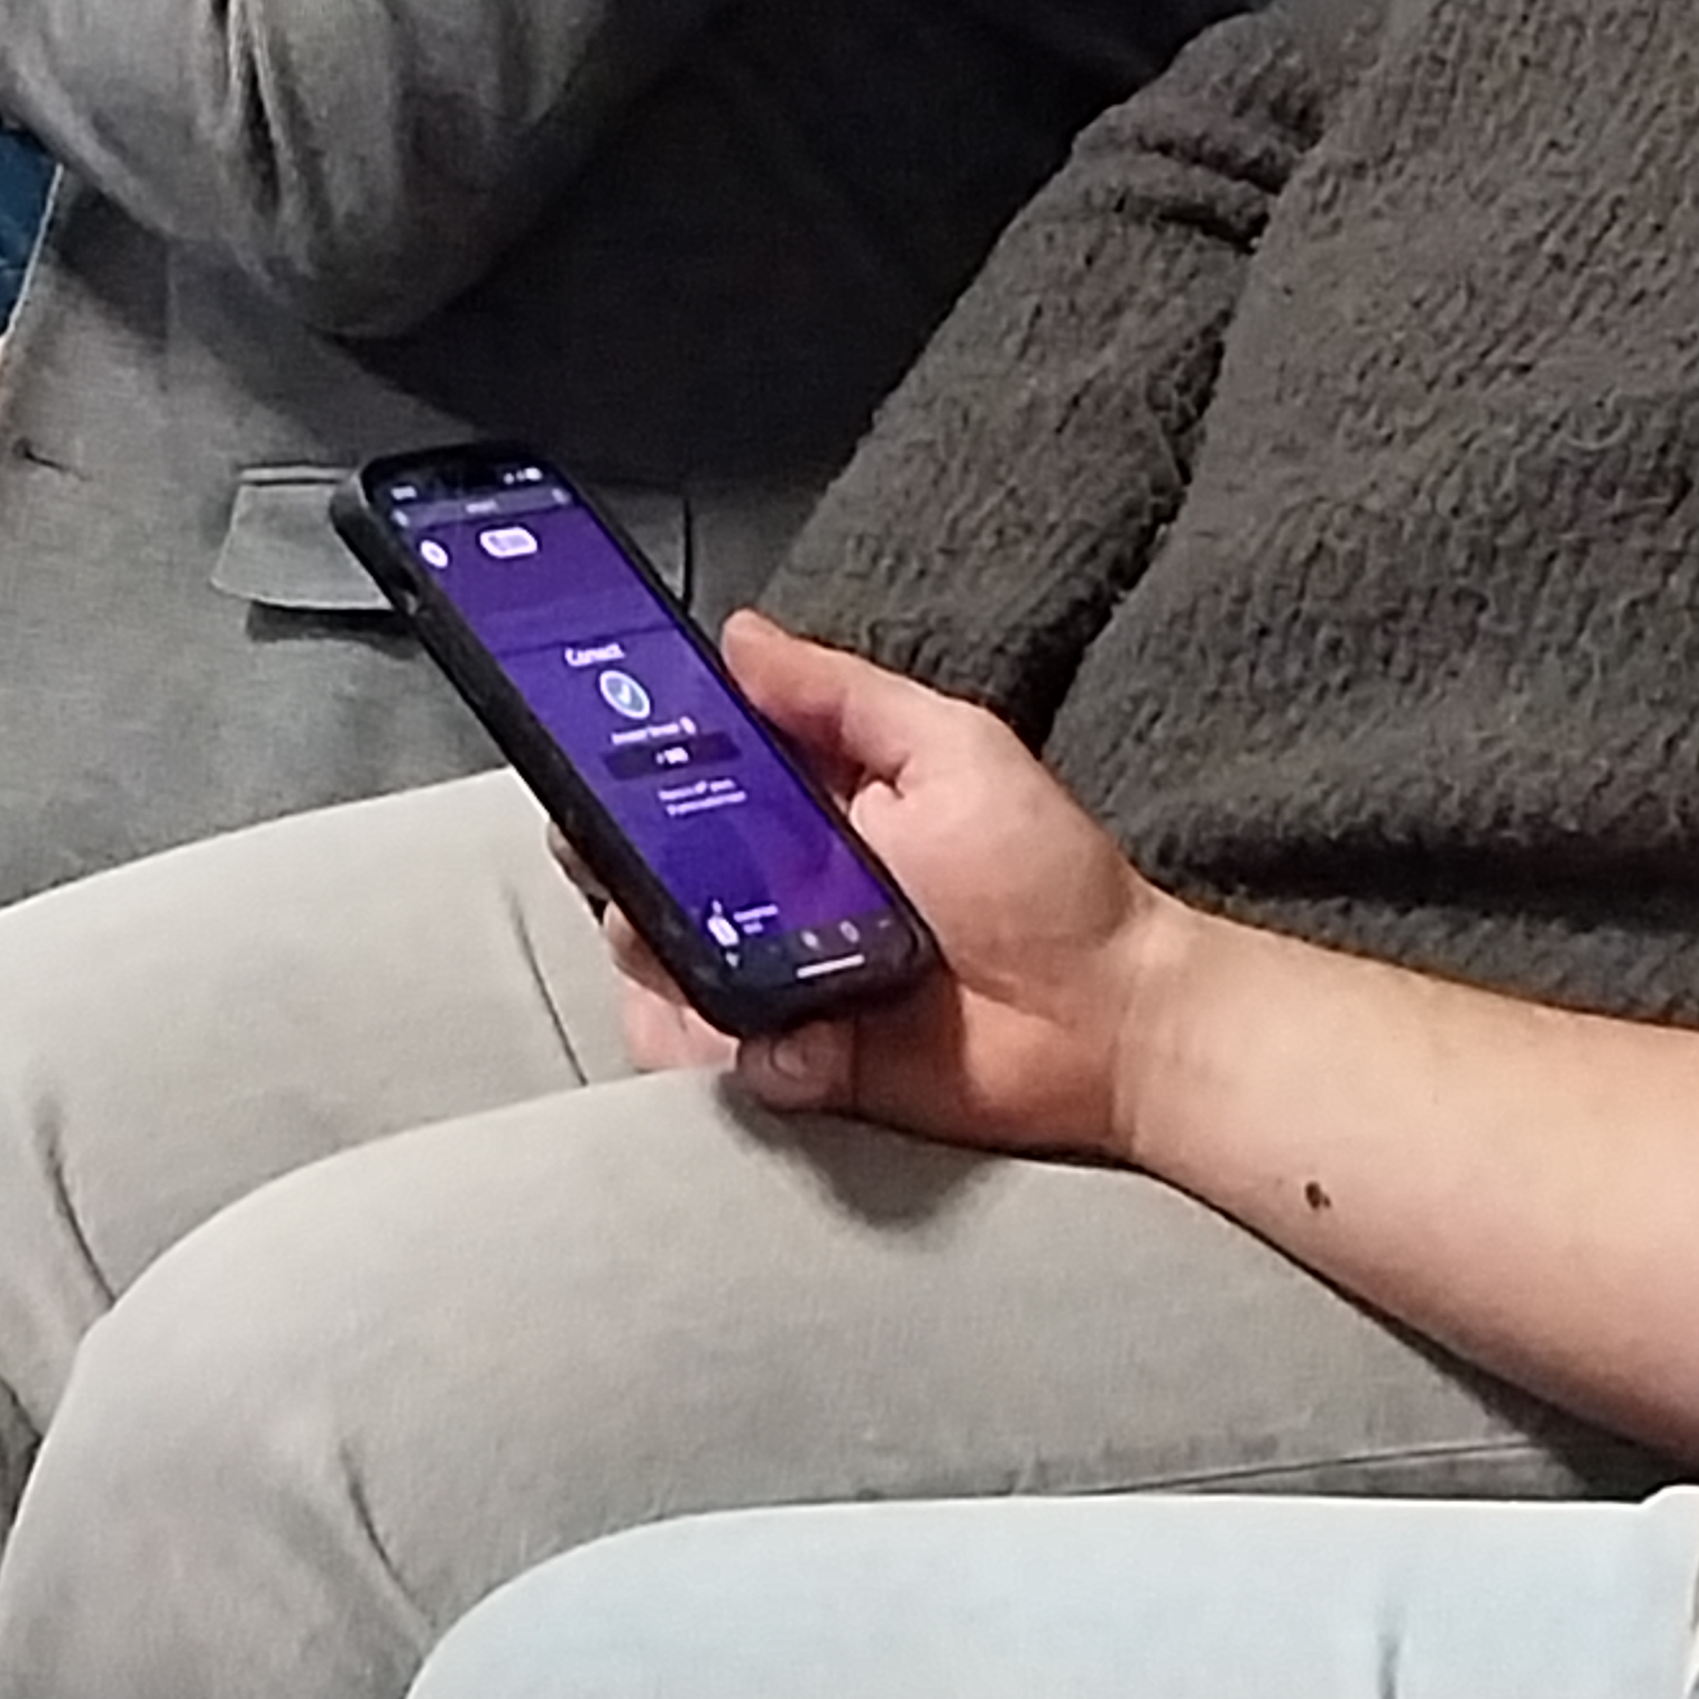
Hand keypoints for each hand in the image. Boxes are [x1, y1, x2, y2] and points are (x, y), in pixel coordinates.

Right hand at [603, 616, 1184, 1160]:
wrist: (1110, 1024)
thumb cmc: (1048, 880)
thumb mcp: (951, 749)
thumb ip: (839, 694)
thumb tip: (739, 635)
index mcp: (802, 805)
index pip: (682, 774)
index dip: (625, 761)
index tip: (589, 747)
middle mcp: (772, 893)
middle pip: (643, 871)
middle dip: (614, 861)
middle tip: (625, 861)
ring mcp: (777, 981)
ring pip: (657, 968)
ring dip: (657, 956)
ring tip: (689, 947)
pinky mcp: (796, 1063)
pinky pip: (711, 1062)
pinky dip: (721, 1050)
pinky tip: (773, 1033)